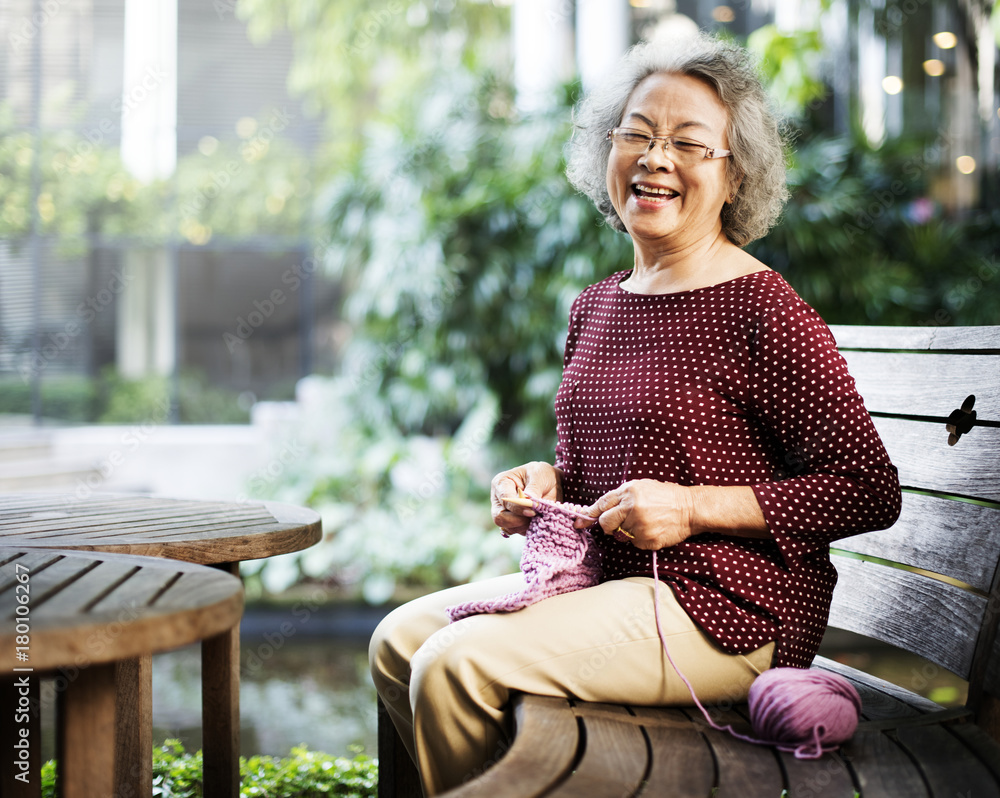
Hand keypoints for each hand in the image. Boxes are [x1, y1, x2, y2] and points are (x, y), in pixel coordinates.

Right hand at [490, 462, 561, 535]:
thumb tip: (528, 503)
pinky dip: (527, 530)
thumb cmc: (542, 475)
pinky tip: (536, 521)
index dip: (518, 507)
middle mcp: (499, 499)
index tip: (532, 511)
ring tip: (538, 516)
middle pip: (500, 517)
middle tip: (535, 515)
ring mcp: (505, 512)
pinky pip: (516, 531)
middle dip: (518, 520)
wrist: (552, 483)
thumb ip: (533, 489)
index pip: (504, 499)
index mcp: (501, 483)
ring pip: (508, 527)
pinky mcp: (513, 523)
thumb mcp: (539, 475)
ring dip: (524, 525)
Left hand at [576, 479, 694, 549]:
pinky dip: (640, 539)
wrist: (690, 508)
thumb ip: (620, 497)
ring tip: (643, 522)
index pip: (601, 504)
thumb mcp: (641, 487)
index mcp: (628, 492)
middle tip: (616, 524)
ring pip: (620, 535)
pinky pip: (634, 543)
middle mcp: (632, 508)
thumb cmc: (664, 496)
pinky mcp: (648, 540)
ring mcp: (640, 526)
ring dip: (626, 532)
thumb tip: (599, 510)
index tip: (578, 521)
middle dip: (607, 526)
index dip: (589, 514)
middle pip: (605, 523)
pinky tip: (651, 529)